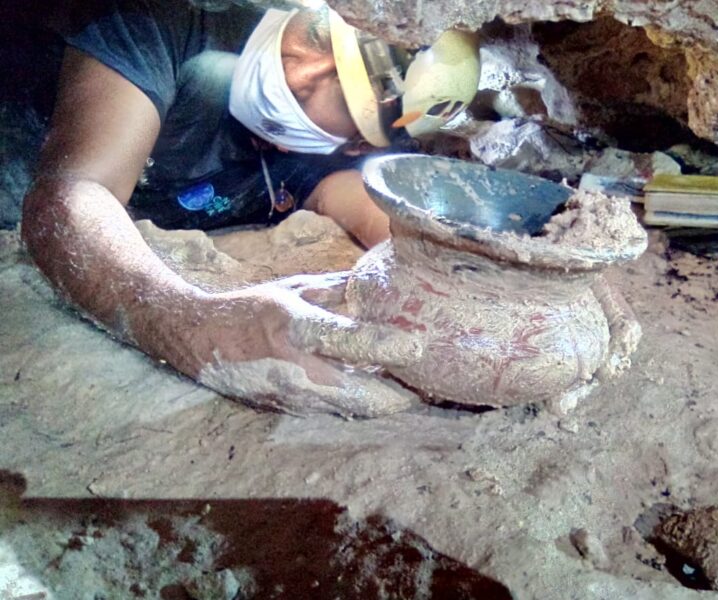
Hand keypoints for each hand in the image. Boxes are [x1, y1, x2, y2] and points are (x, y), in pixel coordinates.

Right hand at [161, 274, 421, 416]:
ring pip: (351, 411)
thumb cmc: (254, 308)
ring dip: (385, 406)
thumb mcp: (296, 287)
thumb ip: (341, 288)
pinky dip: (363, 409)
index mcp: (295, 326)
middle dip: (399, 395)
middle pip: (358, 393)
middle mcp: (294, 366)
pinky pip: (336, 414)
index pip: (345, 338)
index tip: (417, 345)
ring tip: (418, 395)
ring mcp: (291, 395)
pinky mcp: (290, 411)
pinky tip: (384, 400)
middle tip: (432, 385)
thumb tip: (385, 281)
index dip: (383, 344)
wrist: (200, 342)